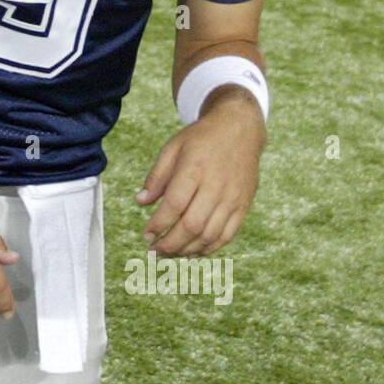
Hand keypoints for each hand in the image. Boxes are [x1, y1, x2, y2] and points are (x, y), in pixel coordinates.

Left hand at [135, 88, 265, 256]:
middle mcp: (216, 186)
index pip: (174, 205)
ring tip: (170, 254)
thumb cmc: (201, 139)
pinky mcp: (243, 206)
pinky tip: (192, 252)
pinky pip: (227, 235)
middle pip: (192, 225)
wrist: (240, 129)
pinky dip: (209, 249)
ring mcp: (232, 198)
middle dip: (170, 244)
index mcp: (195, 169)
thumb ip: (156, 176)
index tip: (146, 235)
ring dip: (187, 250)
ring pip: (210, 235)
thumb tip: (140, 202)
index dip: (158, 225)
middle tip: (154, 251)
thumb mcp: (173, 148)